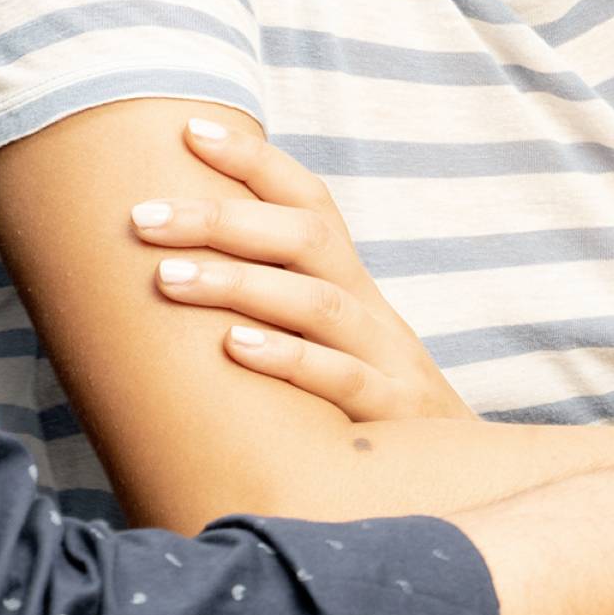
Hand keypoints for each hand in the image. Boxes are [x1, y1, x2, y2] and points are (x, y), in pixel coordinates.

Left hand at [128, 116, 472, 421]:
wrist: (468, 487)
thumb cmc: (369, 418)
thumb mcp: (333, 353)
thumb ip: (273, 315)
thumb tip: (171, 276)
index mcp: (353, 288)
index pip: (310, 202)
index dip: (256, 160)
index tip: (190, 127)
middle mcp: (372, 311)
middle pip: (309, 239)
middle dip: (224, 219)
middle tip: (144, 216)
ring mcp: (389, 360)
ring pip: (319, 303)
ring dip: (241, 284)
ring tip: (168, 277)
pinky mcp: (394, 418)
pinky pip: (344, 382)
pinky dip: (291, 360)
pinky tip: (235, 349)